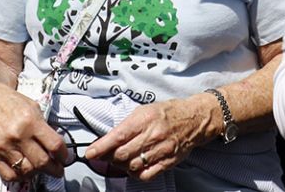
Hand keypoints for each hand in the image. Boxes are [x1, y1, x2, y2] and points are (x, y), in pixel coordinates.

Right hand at [0, 78, 65, 181]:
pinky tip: (25, 170)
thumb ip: (44, 126)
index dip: (64, 154)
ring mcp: (4, 147)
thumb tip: (56, 144)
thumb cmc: (7, 100)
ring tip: (42, 168)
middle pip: (42, 162)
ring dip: (38, 172)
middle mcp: (17, 135)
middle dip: (55, 169)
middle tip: (58, 168)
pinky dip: (20, 176)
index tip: (65, 157)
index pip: (54, 145)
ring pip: (27, 171)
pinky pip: (9, 175)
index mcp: (30, 121)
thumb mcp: (32, 106)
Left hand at [85, 95, 215, 180]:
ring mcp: (160, 150)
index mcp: (144, 119)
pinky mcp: (168, 161)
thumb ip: (127, 124)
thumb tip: (109, 138)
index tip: (90, 153)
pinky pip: (147, 175)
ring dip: (121, 166)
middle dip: (108, 157)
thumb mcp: (144, 110)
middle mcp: (152, 135)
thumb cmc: (167, 112)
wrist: (194, 119)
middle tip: (104, 156)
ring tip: (120, 160)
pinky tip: (134, 167)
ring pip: (132, 166)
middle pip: (122, 154)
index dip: (101, 147)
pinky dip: (136, 174)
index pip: (117, 136)